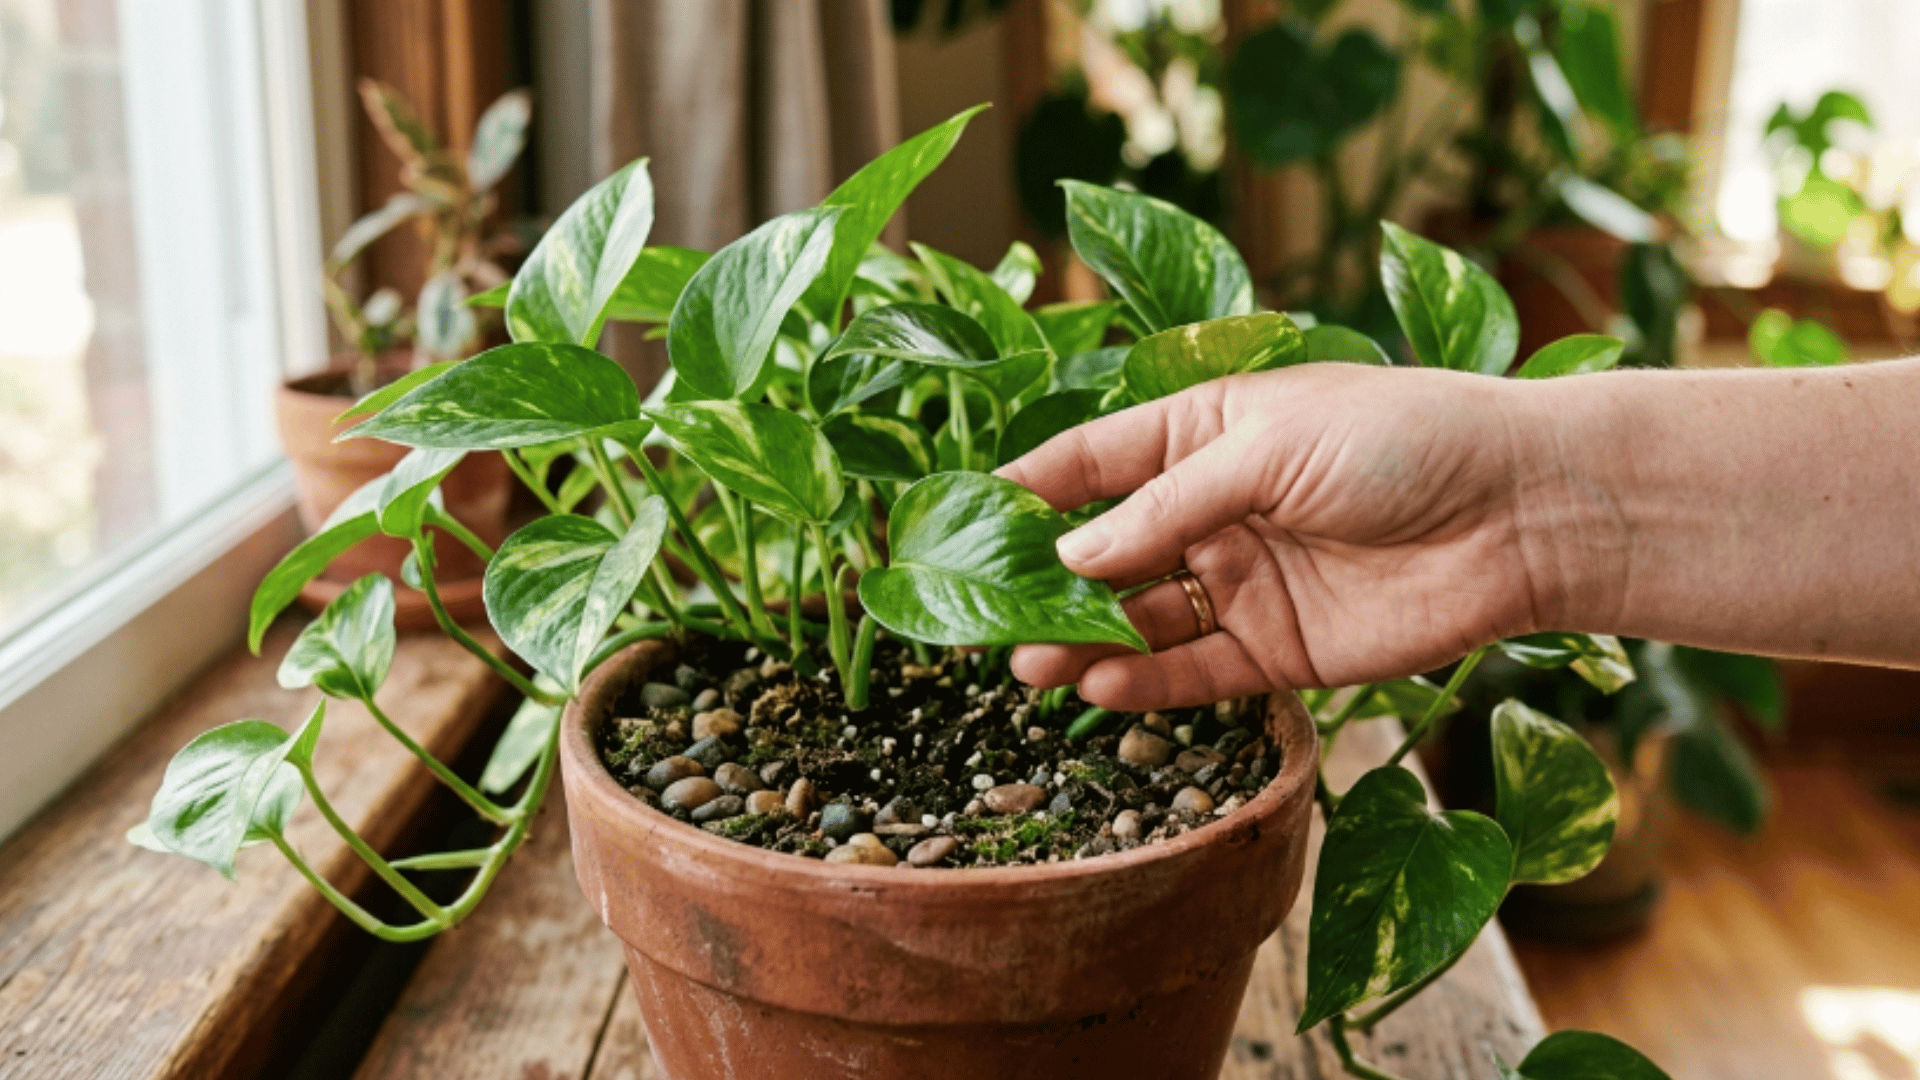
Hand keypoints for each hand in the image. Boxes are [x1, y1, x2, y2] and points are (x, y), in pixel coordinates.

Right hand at [999, 363, 1556, 710]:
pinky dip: (1148, 682)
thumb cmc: (1402, 441)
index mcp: (1206, 432)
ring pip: (1141, 618)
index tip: (959, 521)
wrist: (1523, 512)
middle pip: (1106, 550)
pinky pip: (1197, 670)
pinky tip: (1100, 687)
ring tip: (1030, 664)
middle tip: (986, 618)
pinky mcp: (1281, 648)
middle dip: (1046, 583)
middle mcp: (1214, 508)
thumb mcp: (1270, 447)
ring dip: (1085, 640)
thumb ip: (1166, 504)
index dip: (1028, 490)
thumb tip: (1070, 553)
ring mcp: (1245, 581)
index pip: (1093, 461)